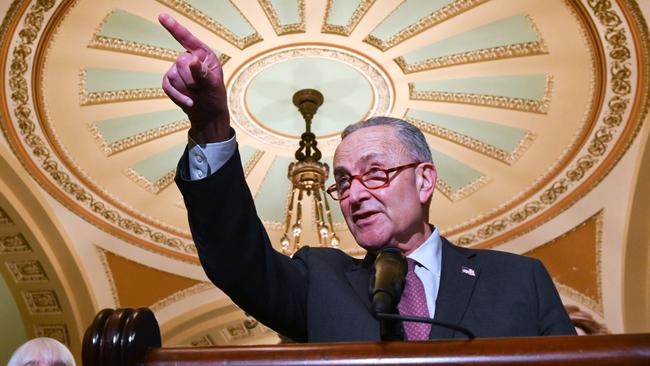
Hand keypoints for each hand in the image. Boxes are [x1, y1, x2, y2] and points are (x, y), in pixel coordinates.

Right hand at [159, 13, 229, 142]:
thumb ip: (203, 73)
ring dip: (187, 90)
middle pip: (180, 63)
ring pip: (173, 76)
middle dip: (192, 81)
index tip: (162, 17)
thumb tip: (191, 60)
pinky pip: (167, 86)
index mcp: (203, 55)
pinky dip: (178, 97)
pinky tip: (189, 103)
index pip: (187, 39)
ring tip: (197, 95)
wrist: (208, 114)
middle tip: (202, 90)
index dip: (174, 28)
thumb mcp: (214, 86)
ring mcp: (177, 69)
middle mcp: (189, 58)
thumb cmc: (215, 97)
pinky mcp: (169, 81)